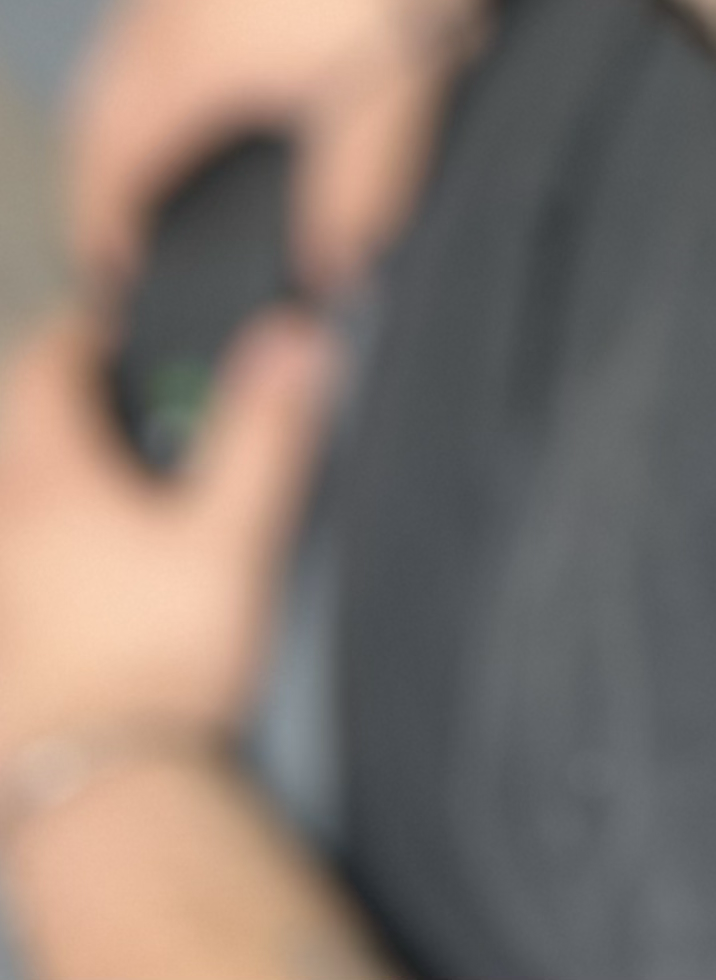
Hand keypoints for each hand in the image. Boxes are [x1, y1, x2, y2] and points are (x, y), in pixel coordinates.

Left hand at [0, 310, 334, 760]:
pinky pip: (10, 571)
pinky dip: (30, 548)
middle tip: (105, 394)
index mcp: (56, 485)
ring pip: (7, 504)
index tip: (111, 329)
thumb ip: (265, 430)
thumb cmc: (161, 661)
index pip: (42, 372)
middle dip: (49, 399)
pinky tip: (68, 576)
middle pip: (10, 432)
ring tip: (93, 479)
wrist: (101, 783)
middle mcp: (7, 528)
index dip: (77, 336)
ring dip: (37, 475)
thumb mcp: (235, 534)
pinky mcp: (1, 642)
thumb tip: (290, 338)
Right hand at [62, 0, 499, 294]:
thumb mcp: (383, 108)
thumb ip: (349, 199)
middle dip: (103, 175)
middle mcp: (153, 4)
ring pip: (114, 54)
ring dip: (121, 113)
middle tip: (126, 224)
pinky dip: (146, 58)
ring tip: (157, 157)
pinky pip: (143, 9)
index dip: (106, 227)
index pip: (111, 165)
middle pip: (97, 112)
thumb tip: (335, 269)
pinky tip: (191, 72)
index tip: (116, 271)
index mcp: (181, 61)